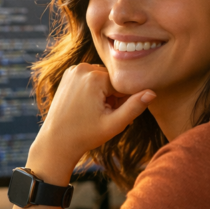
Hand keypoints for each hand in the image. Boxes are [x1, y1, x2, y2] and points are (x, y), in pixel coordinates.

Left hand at [26, 64, 155, 184]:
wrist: (56, 140)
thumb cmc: (85, 135)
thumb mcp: (114, 124)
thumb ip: (134, 107)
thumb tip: (152, 92)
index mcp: (94, 77)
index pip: (123, 85)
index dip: (122, 102)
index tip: (111, 115)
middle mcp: (83, 68)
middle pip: (113, 80)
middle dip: (113, 96)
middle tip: (102, 115)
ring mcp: (74, 69)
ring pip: (103, 78)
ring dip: (104, 93)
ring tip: (94, 111)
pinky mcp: (69, 74)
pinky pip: (92, 77)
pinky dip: (94, 89)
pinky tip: (86, 105)